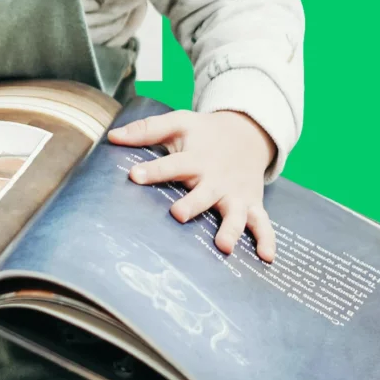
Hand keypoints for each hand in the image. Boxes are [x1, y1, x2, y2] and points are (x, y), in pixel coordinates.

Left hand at [108, 109, 277, 260]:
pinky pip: (263, 223)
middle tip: (179, 214)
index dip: (153, 170)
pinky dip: (267, 239)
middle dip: (193, 204)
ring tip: (224, 245)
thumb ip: (146, 130)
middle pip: (203, 193)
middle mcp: (216, 178)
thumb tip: (112, 137)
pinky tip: (267, 257)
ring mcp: (235, 193)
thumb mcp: (178, 122)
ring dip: (231, 228)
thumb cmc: (205, 132)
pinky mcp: (252, 203)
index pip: (171, 164)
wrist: (247, 132)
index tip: (134, 176)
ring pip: (235, 213)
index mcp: (195, 158)